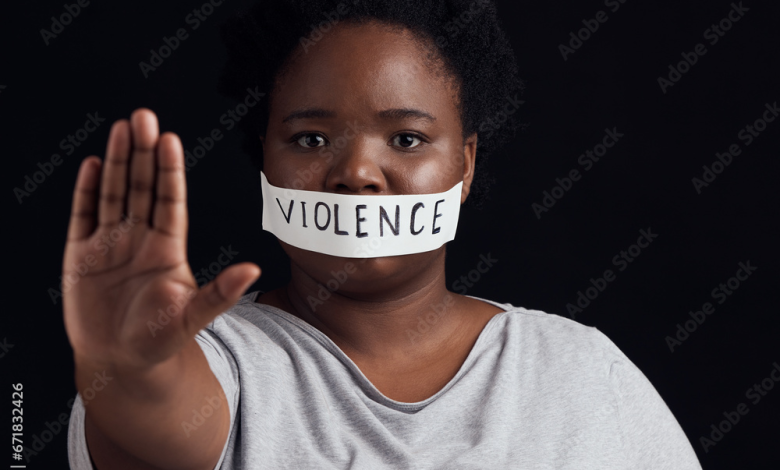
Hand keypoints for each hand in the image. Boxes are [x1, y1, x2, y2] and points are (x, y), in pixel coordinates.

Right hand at [62, 108, 259, 370]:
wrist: (121, 360)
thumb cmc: (160, 338)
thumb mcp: (192, 316)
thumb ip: (220, 293)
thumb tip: (254, 270)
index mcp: (168, 247)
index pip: (169, 200)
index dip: (169, 171)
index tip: (170, 141)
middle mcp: (140, 237)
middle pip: (140, 187)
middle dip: (141, 153)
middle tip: (143, 117)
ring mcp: (110, 243)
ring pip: (113, 193)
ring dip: (115, 161)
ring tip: (121, 129)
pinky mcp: (81, 254)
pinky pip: (83, 215)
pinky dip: (85, 190)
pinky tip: (91, 164)